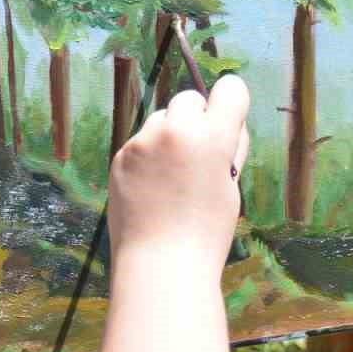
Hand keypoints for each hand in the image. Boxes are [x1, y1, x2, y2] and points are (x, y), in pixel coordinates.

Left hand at [107, 74, 250, 270]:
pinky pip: (140, 142)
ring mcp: (143, 141)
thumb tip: (228, 125)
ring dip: (169, 135)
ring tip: (172, 177)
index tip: (228, 120)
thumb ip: (230, 149)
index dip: (232, 103)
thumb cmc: (206, 231)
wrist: (160, 263)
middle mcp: (176, 129)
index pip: (231, 89)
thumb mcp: (231, 187)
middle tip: (198, 155)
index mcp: (213, 137)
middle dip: (197, 119)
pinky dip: (148, 156)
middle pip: (190, 99)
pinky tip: (152, 188)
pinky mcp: (120, 155)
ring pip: (161, 119)